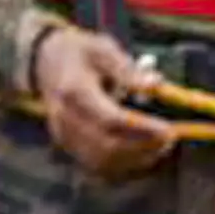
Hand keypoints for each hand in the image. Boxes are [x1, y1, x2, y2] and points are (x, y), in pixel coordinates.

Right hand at [30, 23, 176, 177]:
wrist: (45, 62)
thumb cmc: (79, 52)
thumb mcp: (104, 49)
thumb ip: (129, 69)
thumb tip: (155, 85)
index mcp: (75, 91)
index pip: (111, 120)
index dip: (142, 129)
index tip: (168, 129)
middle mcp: (66, 118)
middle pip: (107, 146)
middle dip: (142, 148)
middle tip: (169, 140)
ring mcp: (63, 135)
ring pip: (102, 160)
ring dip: (134, 159)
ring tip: (159, 147)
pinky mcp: (66, 145)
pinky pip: (95, 164)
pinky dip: (120, 164)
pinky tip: (140, 154)